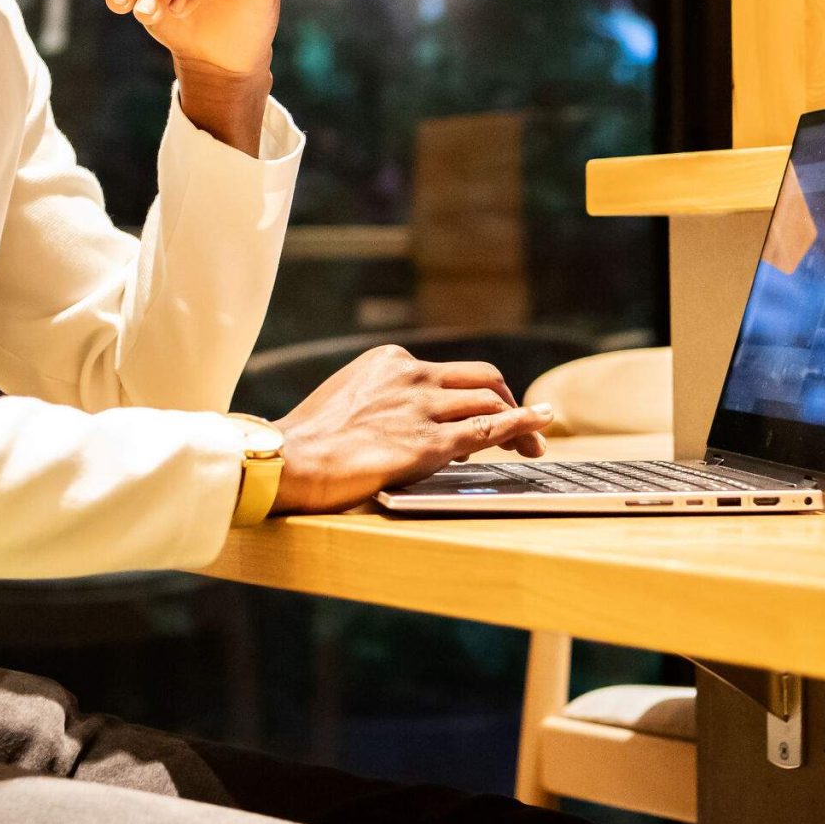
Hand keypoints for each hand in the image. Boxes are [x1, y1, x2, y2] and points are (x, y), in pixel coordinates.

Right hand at [270, 345, 554, 513]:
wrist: (285, 461)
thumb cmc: (308, 443)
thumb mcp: (349, 401)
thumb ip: (386, 402)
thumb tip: (419, 424)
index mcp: (390, 362)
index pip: (451, 373)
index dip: (478, 393)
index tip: (490, 411)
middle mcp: (410, 377)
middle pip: (482, 379)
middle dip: (510, 400)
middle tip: (526, 426)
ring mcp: (421, 410)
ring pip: (490, 403)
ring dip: (520, 422)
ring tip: (534, 445)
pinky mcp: (426, 445)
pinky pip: (488, 430)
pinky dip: (521, 426)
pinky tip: (539, 430)